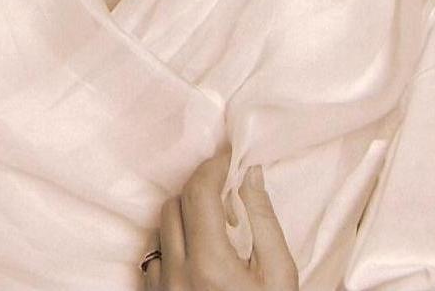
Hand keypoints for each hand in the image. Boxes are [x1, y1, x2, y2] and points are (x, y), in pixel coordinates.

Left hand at [143, 152, 296, 290]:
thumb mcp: (280, 274)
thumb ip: (264, 219)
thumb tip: (250, 174)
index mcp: (210, 264)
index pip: (198, 192)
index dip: (213, 166)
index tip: (228, 158)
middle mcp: (177, 276)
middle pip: (175, 204)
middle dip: (201, 189)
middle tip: (227, 194)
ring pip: (160, 228)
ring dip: (185, 216)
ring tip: (216, 228)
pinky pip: (153, 257)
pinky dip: (172, 244)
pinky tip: (197, 253)